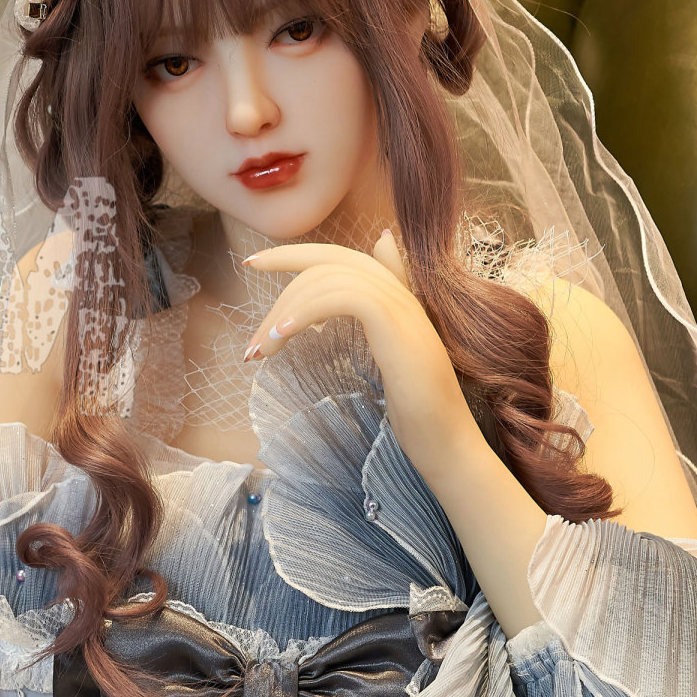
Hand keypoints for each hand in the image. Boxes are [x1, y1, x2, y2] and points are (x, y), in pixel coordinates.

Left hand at [242, 230, 478, 481]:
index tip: (252, 263)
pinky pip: (341, 297)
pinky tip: (282, 337)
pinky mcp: (395, 324)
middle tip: (249, 339)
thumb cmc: (418, 413)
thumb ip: (373, 322)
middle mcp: (401, 293)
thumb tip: (367, 280)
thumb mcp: (387, 362)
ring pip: (328, 280)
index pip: (342, 257)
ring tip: (260, 353)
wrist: (447, 443)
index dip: (295, 253)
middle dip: (279, 283)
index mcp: (398, 297)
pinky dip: (304, 312)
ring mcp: (401, 306)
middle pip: (331, 261)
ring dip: (283, 314)